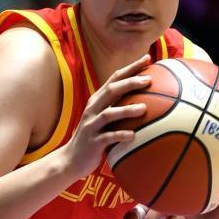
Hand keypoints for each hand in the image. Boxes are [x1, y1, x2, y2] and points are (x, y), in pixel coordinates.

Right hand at [61, 55, 151, 178]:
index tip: (148, 58)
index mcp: (97, 100)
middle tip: (148, 80)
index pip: (115, 79)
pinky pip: (108, 137)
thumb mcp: (104, 119)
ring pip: (109, 114)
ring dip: (126, 110)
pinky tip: (133, 135)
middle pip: (111, 91)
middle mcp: (93, 109)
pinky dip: (120, 135)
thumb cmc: (94, 137)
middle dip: (130, 83)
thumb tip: (147, 100)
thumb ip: (119, 107)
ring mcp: (91, 125)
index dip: (130, 68)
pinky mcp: (92, 142)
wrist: (71, 159)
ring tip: (144, 108)